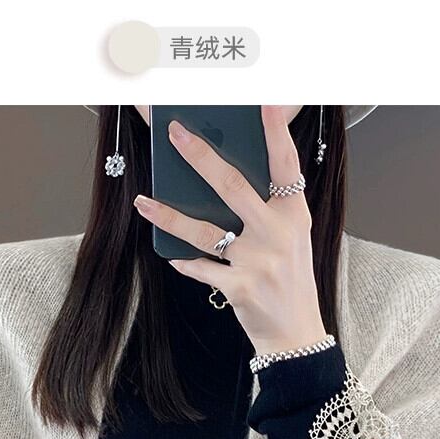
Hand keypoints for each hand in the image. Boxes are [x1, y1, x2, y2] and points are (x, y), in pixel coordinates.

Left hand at [132, 105, 326, 356]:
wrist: (296, 333)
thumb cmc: (289, 280)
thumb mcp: (292, 238)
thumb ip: (268, 209)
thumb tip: (222, 179)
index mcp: (293, 215)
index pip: (286, 166)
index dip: (276, 134)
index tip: (266, 105)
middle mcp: (277, 234)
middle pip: (233, 186)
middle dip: (201, 157)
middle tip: (176, 134)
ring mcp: (257, 262)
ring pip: (204, 230)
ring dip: (169, 214)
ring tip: (144, 201)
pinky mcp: (239, 288)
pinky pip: (201, 268)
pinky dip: (184, 261)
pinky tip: (169, 254)